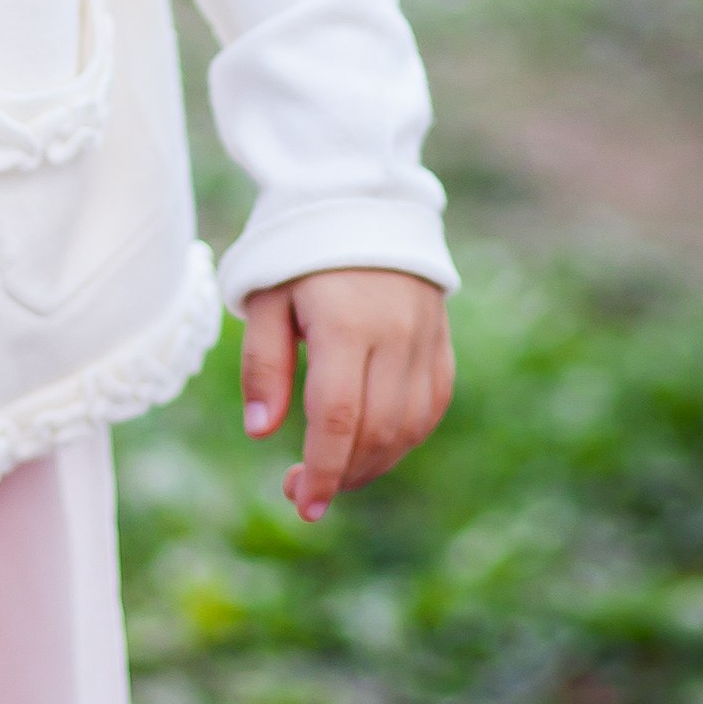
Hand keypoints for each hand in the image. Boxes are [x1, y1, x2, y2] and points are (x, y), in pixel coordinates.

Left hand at [240, 269, 453, 524]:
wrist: (360, 200)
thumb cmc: (299, 251)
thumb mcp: (264, 297)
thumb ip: (263, 364)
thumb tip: (261, 432)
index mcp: (345, 324)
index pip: (337, 416)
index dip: (322, 469)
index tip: (302, 503)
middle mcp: (395, 334)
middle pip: (377, 430)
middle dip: (341, 474)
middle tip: (303, 493)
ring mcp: (425, 338)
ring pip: (409, 426)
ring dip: (372, 464)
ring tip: (333, 475)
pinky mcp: (440, 340)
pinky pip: (430, 406)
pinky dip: (404, 438)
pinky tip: (372, 449)